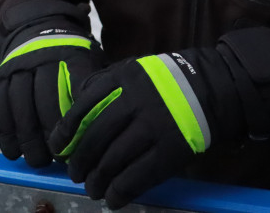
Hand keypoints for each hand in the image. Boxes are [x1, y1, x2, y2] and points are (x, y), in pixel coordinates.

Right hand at [0, 29, 103, 167]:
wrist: (38, 31)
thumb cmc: (72, 58)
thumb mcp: (91, 61)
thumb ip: (96, 87)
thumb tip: (104, 124)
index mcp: (71, 54)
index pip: (75, 86)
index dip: (76, 117)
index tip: (81, 142)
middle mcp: (43, 58)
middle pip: (46, 99)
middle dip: (52, 134)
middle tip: (59, 160)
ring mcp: (19, 67)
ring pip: (20, 106)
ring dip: (28, 139)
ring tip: (38, 161)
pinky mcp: (0, 78)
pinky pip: (0, 108)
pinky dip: (6, 133)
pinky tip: (14, 152)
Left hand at [49, 51, 222, 208]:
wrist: (210, 88)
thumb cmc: (164, 83)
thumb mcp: (133, 70)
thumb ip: (104, 86)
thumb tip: (73, 115)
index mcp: (123, 80)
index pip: (83, 107)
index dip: (65, 132)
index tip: (58, 149)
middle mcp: (136, 102)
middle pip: (96, 137)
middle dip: (80, 161)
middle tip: (76, 174)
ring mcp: (154, 128)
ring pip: (114, 160)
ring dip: (97, 181)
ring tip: (93, 189)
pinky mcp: (170, 151)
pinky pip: (137, 177)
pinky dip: (120, 192)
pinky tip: (113, 199)